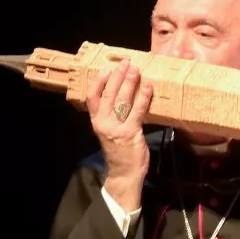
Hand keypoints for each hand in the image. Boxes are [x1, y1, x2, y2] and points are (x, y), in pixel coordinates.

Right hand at [88, 59, 154, 211]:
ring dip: (130, 82)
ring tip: (136, 70)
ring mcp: (116, 128)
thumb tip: (122, 96)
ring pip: (122, 100)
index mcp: (96, 122)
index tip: (107, 69)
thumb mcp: (109, 132)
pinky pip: (137, 111)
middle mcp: (104, 123)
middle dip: (118, 77)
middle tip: (126, 63)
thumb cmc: (119, 153)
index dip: (99, 81)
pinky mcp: (130, 133)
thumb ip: (111, 116)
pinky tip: (147, 87)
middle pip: (108, 94)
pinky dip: (142, 97)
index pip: (92, 97)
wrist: (124, 175)